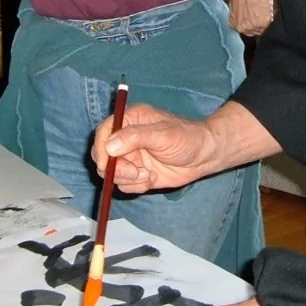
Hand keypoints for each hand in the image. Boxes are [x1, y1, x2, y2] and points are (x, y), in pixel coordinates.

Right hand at [92, 103, 215, 192]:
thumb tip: (109, 146)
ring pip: (112, 174)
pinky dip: (137, 185)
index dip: (100, 149)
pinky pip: (125, 184)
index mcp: (130, 120)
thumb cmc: (187, 137)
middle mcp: (126, 139)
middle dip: (116, 169)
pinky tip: (153, 178)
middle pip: (103, 156)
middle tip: (136, 172)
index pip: (104, 132)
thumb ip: (135, 137)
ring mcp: (131, 157)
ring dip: (129, 178)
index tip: (105, 164)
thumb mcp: (162, 134)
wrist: (204, 156)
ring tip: (149, 174)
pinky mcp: (136, 173)